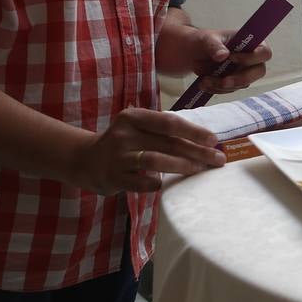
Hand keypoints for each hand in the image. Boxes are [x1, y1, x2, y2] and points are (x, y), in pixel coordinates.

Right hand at [69, 107, 224, 193]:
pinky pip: (139, 182)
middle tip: (217, 159)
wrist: (84, 160)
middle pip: (168, 142)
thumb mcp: (138, 129)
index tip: (213, 139)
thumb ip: (163, 132)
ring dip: (180, 165)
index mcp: (134, 117)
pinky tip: (164, 184)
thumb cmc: (123, 144)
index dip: (193, 131)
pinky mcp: (112, 176)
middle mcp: (124, 133)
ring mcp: (117, 156)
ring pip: (155, 160)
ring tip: (198, 170)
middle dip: (197, 151)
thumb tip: (204, 141)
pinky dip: (154, 183)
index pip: (169, 122)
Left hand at [186, 28, 271, 92]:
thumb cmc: (204, 41)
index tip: (231, 57)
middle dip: (240, 79)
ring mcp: (245, 71)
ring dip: (223, 85)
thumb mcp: (207, 39)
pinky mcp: (235, 82)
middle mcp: (252, 58)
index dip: (251, 58)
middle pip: (259, 72)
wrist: (193, 53)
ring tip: (205, 80)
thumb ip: (215, 46)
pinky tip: (205, 83)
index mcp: (251, 42)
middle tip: (223, 81)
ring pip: (243, 84)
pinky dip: (217, 89)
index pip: (264, 52)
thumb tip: (223, 55)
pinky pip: (231, 90)